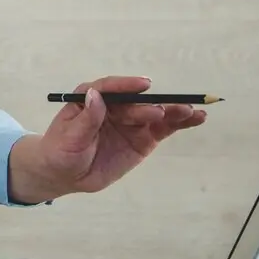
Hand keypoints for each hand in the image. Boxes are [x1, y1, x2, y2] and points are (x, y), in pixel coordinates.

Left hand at [13, 76, 207, 200]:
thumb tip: (96, 95)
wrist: (65, 174)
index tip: (144, 85)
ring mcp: (131, 121)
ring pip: (155, 113)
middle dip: (151, 106)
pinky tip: (196, 118)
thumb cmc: (61, 151)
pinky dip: (180, 123)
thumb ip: (87, 118)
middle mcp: (115, 106)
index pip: (111, 88)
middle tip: (163, 112)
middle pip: (136, 102)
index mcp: (92, 98)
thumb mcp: (70, 136)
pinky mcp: (143, 138)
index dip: (127, 85)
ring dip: (174, 112)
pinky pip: (164, 128)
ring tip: (193, 111)